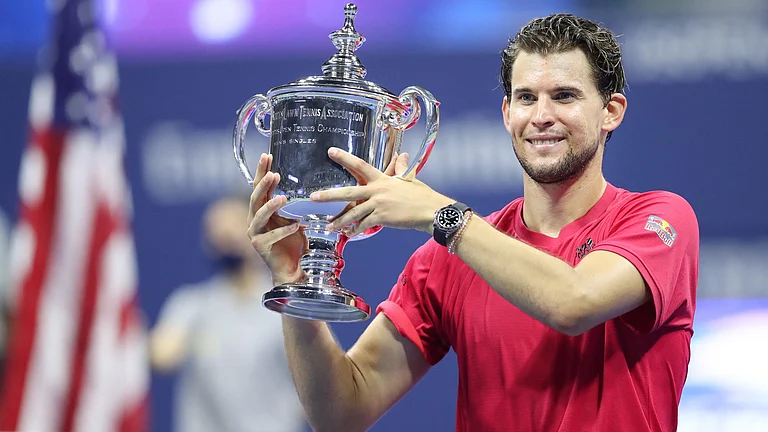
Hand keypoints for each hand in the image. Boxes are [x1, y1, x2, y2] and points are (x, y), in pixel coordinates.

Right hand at [247, 153, 307, 284]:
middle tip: (272, 173)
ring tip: (283, 198)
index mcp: (261, 210)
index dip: (261, 171)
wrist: (292, 268)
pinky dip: (284, 230)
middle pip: (255, 198)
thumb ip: (291, 204)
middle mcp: (254, 220)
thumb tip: (304, 183)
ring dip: (270, 206)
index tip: (267, 156)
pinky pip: (271, 236)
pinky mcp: (260, 247)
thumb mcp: (293, 217)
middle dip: (263, 184)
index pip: (259, 187)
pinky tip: (296, 225)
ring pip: (259, 216)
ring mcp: (255, 234)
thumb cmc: (293, 242)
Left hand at [309, 148, 453, 235]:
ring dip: (340, 220)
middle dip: (329, 195)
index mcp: (382, 179)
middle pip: (348, 191)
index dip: (345, 158)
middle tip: (313, 197)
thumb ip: (402, 169)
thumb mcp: (411, 180)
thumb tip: (403, 156)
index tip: (331, 152)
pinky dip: (356, 230)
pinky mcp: (382, 218)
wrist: (431, 211)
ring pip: (353, 212)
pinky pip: (364, 224)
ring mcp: (379, 204)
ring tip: (329, 225)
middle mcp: (377, 190)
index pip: (360, 165)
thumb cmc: (422, 196)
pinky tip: (349, 234)